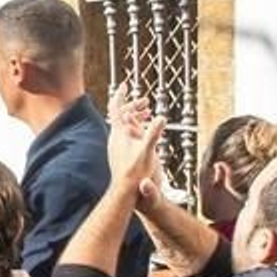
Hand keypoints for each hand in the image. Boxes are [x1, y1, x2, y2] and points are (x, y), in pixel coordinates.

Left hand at [106, 91, 167, 208]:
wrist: (127, 192)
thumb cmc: (136, 173)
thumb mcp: (148, 151)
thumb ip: (153, 134)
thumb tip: (161, 117)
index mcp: (119, 134)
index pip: (116, 108)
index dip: (120, 95)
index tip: (125, 84)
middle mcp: (115, 138)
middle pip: (121, 115)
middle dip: (134, 105)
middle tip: (146, 101)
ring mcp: (117, 146)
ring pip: (124, 125)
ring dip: (136, 116)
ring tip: (148, 113)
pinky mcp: (121, 153)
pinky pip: (127, 135)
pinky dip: (136, 128)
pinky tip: (145, 131)